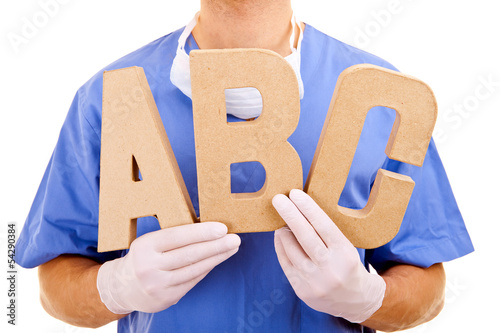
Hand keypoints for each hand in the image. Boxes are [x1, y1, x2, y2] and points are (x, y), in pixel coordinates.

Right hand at [97, 222, 239, 313]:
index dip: (201, 232)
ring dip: (216, 258)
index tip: (222, 228)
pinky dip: (206, 269)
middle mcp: (149, 266)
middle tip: (235, 239)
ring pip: (194, 269)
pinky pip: (192, 281)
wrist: (122, 287)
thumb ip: (173, 237)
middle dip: (216, 246)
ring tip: (232, 248)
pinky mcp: (166, 298)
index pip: (178, 236)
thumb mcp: (150, 242)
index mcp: (145, 246)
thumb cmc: (144, 257)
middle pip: (189, 254)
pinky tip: (217, 260)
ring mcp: (158, 285)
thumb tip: (208, 228)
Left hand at [272, 189, 385, 322]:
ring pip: (292, 249)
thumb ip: (324, 233)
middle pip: (305, 236)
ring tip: (280, 222)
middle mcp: (330, 268)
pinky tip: (280, 237)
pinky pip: (286, 263)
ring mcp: (315, 281)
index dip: (308, 208)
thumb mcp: (345, 247)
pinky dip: (281, 247)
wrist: (356, 300)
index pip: (323, 225)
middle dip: (290, 214)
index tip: (295, 194)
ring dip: (283, 232)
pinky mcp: (303, 290)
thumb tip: (298, 210)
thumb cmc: (347, 265)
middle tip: (278, 199)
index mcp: (345, 253)